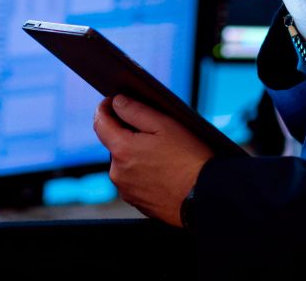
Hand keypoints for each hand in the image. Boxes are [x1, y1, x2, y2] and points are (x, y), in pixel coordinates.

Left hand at [92, 95, 211, 226]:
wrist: (206, 198)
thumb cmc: (189, 160)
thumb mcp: (165, 125)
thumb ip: (136, 110)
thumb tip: (117, 102)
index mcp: (122, 150)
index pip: (100, 122)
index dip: (105, 108)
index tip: (114, 102)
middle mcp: (118, 173)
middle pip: (114, 143)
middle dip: (127, 133)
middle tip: (153, 130)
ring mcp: (126, 190)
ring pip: (124, 162)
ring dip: (136, 154)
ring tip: (163, 154)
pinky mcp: (137, 203)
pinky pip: (133, 180)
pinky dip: (143, 172)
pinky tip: (163, 170)